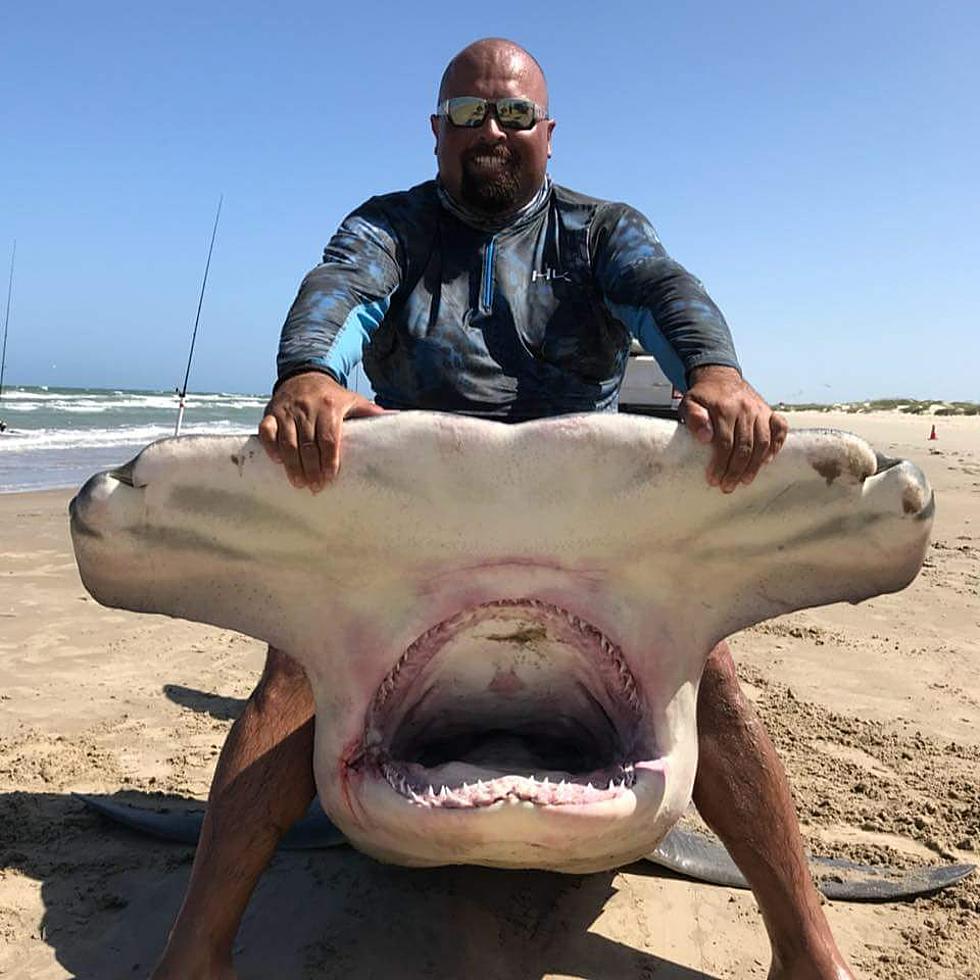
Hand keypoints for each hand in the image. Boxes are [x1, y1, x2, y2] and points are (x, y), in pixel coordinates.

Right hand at [258, 371, 386, 490]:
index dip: (329, 460)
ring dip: (292, 464)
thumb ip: (370, 412)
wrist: (304, 374)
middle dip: (311, 468)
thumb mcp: (352, 399)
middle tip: (315, 487)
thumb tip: (396, 417)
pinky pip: (266, 431)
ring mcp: (287, 411)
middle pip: (308, 444)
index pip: (329, 438)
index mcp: (329, 407)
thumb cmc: (331, 395)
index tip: (330, 477)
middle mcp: (307, 408)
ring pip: (287, 441)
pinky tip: (277, 461)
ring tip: (298, 482)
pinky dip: (271, 447)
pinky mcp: (270, 412)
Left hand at [679, 365, 787, 492]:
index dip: (720, 464)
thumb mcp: (689, 403)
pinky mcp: (769, 410)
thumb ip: (693, 418)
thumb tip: (704, 437)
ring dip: (755, 465)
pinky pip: (780, 429)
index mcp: (724, 409)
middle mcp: (745, 409)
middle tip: (728, 486)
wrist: (720, 376)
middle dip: (736, 470)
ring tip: (745, 480)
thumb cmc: (703, 395)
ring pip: (763, 442)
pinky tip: (767, 461)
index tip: (714, 479)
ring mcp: (760, 410)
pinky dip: (777, 445)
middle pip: (745, 446)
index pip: (725, 443)